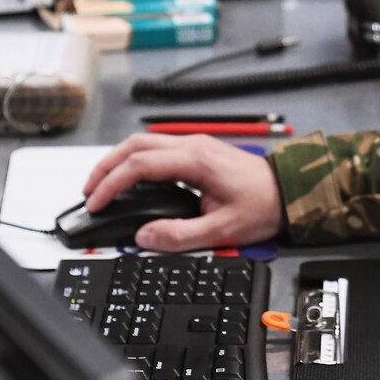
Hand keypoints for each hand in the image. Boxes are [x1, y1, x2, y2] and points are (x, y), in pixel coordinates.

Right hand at [80, 133, 285, 250]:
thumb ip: (181, 236)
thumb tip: (144, 236)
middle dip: (105, 167)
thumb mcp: (224, 229)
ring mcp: (196, 145)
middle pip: (135, 145)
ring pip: (144, 142)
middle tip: (89, 192)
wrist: (290, 192)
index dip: (111, 184)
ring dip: (118, 161)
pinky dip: (135, 161)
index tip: (95, 203)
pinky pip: (158, 149)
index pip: (139, 164)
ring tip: (103, 186)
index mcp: (196, 160)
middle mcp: (193, 146)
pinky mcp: (199, 151)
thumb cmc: (264, 206)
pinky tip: (130, 180)